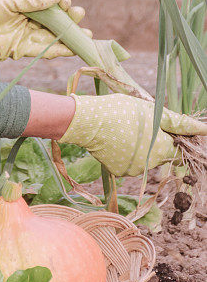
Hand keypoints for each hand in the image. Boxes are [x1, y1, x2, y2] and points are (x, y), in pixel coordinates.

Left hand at [0, 0, 91, 59]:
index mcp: (23, 5)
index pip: (48, 6)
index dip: (61, 6)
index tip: (70, 5)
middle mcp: (26, 20)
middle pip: (52, 22)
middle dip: (69, 22)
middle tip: (81, 18)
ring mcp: (23, 35)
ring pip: (50, 37)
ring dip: (67, 38)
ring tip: (86, 36)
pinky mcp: (19, 50)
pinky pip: (41, 50)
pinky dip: (57, 50)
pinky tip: (70, 48)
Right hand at [58, 93, 206, 176]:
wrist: (87, 121)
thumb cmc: (120, 110)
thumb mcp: (150, 110)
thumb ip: (176, 122)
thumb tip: (202, 130)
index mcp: (162, 149)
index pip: (178, 148)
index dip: (172, 136)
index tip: (160, 125)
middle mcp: (151, 164)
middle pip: (161, 152)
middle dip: (155, 140)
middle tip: (139, 123)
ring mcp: (134, 170)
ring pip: (144, 157)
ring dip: (140, 146)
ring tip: (124, 128)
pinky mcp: (119, 171)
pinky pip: (128, 161)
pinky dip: (125, 152)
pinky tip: (115, 138)